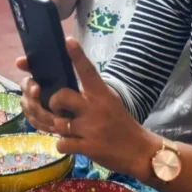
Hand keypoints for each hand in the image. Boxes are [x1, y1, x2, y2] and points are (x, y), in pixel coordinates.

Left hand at [16, 37, 154, 175]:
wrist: (139, 151)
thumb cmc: (120, 124)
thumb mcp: (109, 102)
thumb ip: (90, 95)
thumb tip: (63, 90)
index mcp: (102, 94)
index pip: (88, 71)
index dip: (77, 55)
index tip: (68, 40)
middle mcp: (95, 109)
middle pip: (61, 97)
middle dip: (52, 102)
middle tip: (57, 108)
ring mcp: (91, 129)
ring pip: (57, 123)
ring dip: (55, 125)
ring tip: (63, 127)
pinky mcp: (88, 148)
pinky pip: (62, 144)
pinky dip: (61, 145)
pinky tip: (69, 143)